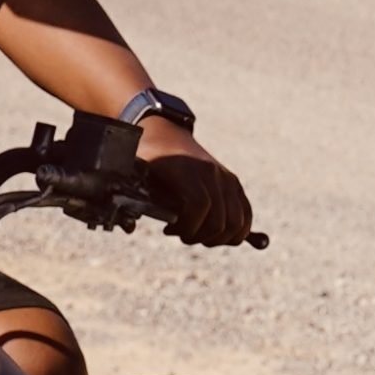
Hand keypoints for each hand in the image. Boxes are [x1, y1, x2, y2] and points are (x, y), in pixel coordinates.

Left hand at [133, 120, 255, 247]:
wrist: (167, 137)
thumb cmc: (148, 160)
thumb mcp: (135, 175)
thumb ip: (130, 198)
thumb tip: (128, 229)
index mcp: (186, 169)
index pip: (199, 206)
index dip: (188, 227)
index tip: (169, 230)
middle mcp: (212, 173)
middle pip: (222, 220)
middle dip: (202, 237)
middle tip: (182, 235)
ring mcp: (227, 179)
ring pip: (239, 222)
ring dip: (220, 238)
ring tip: (199, 234)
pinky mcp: (234, 184)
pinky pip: (246, 215)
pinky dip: (237, 231)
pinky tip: (215, 233)